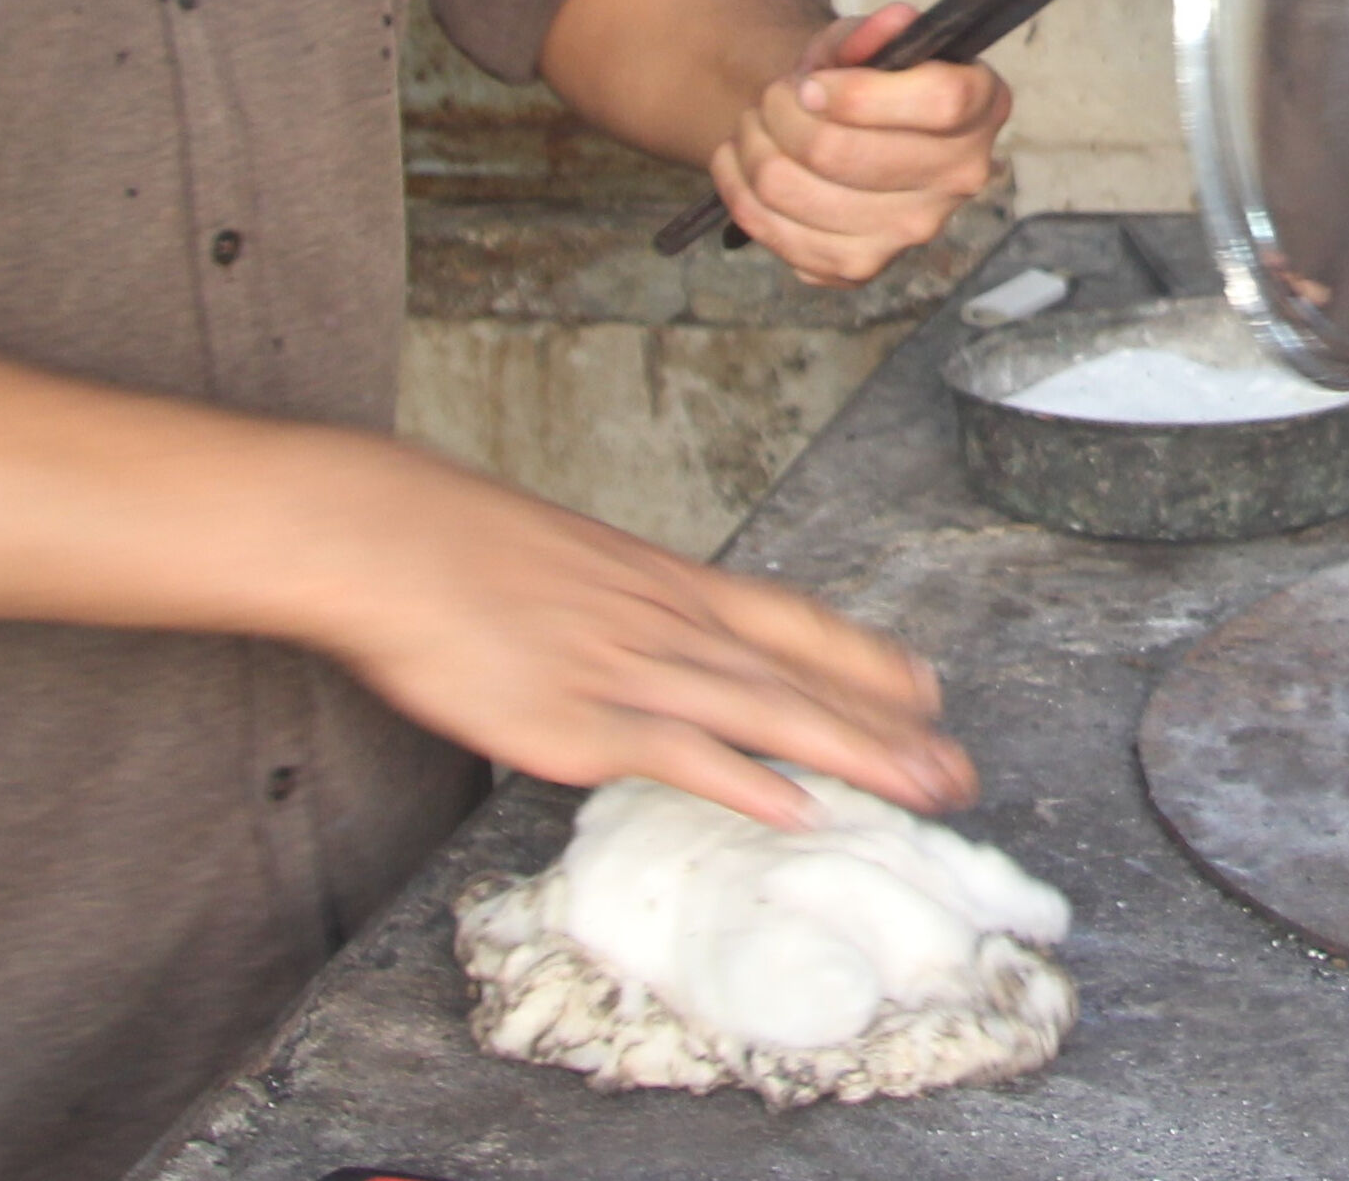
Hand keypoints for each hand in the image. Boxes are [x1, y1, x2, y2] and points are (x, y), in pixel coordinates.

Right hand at [317, 442, 973, 827]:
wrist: (386, 536)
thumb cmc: (457, 546)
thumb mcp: (565, 562)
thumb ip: (614, 607)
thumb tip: (633, 638)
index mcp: (665, 583)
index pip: (791, 622)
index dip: (863, 658)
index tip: (927, 688)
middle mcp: (666, 624)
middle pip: (800, 678)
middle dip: (888, 728)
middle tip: (961, 772)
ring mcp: (626, 670)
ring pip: (765, 716)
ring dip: (852, 756)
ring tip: (922, 791)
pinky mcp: (575, 719)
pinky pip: (675, 755)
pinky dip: (741, 783)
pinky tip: (797, 811)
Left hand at [714, 5, 1008, 286]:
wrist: (844, 134)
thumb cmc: (860, 80)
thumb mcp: (865, 41)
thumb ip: (872, 32)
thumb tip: (893, 20)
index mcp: (981, 106)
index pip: (939, 102)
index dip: (858, 92)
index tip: (809, 84)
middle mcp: (960, 176)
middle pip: (845, 153)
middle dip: (782, 114)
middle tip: (772, 96)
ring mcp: (913, 229)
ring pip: (796, 192)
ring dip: (753, 147)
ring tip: (753, 124)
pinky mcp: (862, 266)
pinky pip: (776, 233)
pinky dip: (739, 190)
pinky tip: (740, 162)